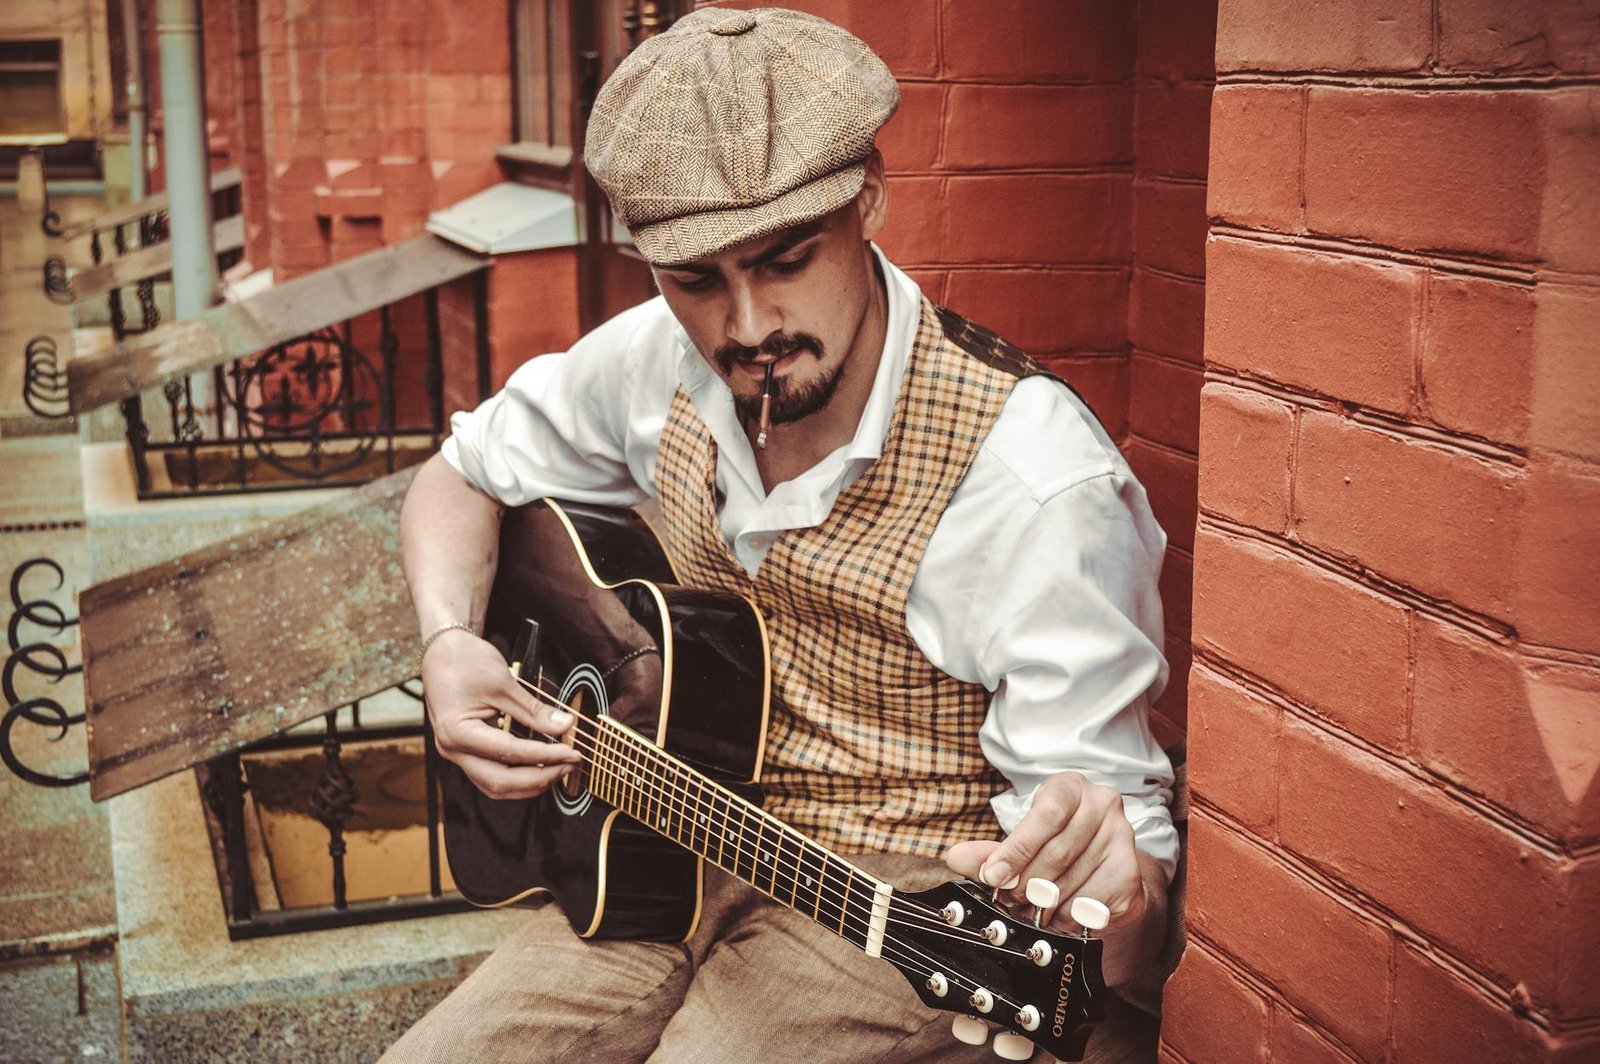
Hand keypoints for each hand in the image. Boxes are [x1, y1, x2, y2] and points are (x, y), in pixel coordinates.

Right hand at [422, 627, 582, 798]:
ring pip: (494, 785)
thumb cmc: (465, 660)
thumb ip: (534, 710)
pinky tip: (539, 767)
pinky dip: (516, 776)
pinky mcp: (465, 750)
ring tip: (559, 769)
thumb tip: (565, 725)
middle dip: (538, 778)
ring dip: (528, 783)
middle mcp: (452, 749)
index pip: (509, 753)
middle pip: (499, 782)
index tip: (571, 753)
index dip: (544, 756)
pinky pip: (491, 774)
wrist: (442, 650)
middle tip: (569, 766)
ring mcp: (456, 752)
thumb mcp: (503, 683)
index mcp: (457, 732)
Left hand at [945, 771, 1153, 951]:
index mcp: (1070, 787)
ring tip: (1029, 911)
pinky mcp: (1130, 870)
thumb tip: (956, 858)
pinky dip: (1067, 916)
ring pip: (1072, 881)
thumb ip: (991, 852)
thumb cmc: (1056, 848)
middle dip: (1026, 883)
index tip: (993, 876)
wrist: (1104, 870)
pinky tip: (1057, 917)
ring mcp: (1121, 836)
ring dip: (1044, 905)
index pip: (1045, 815)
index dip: (1016, 849)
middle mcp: (1102, 803)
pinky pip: (1091, 902)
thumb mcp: (1022, 842)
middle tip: (1008, 900)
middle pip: (1058, 851)